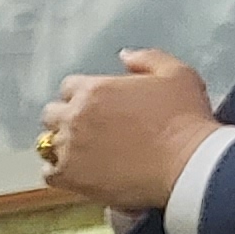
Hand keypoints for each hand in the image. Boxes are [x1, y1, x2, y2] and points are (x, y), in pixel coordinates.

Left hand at [38, 48, 218, 213]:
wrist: (187, 164)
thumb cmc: (185, 119)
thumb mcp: (176, 73)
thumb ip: (146, 59)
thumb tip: (123, 55)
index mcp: (93, 89)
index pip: (69, 87)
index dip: (82, 95)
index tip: (98, 106)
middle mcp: (74, 116)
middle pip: (52, 114)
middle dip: (67, 118)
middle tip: (89, 130)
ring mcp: (69, 148)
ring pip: (47, 144)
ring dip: (61, 145)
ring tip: (83, 153)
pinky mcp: (70, 178)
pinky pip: (48, 174)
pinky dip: (59, 173)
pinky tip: (77, 173)